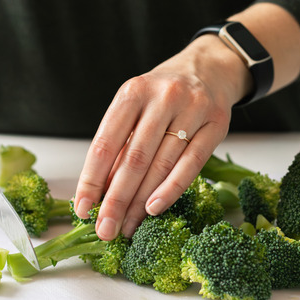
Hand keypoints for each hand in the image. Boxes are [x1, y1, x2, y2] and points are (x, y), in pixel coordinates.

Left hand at [74, 36, 250, 239]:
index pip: (105, 143)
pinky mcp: (216, 125)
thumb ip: (120, 144)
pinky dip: (170, 190)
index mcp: (133, 92)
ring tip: (128, 226)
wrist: (208, 69)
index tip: (82, 209)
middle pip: (134, 159)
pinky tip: (154, 209)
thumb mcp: (135, 107)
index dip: (91, 180)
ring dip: (141, 202)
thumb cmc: (163, 95)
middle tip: (105, 230)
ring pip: (162, 165)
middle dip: (116, 200)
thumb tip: (100, 192)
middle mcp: (163, 97)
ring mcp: (193, 109)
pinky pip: (192, 165)